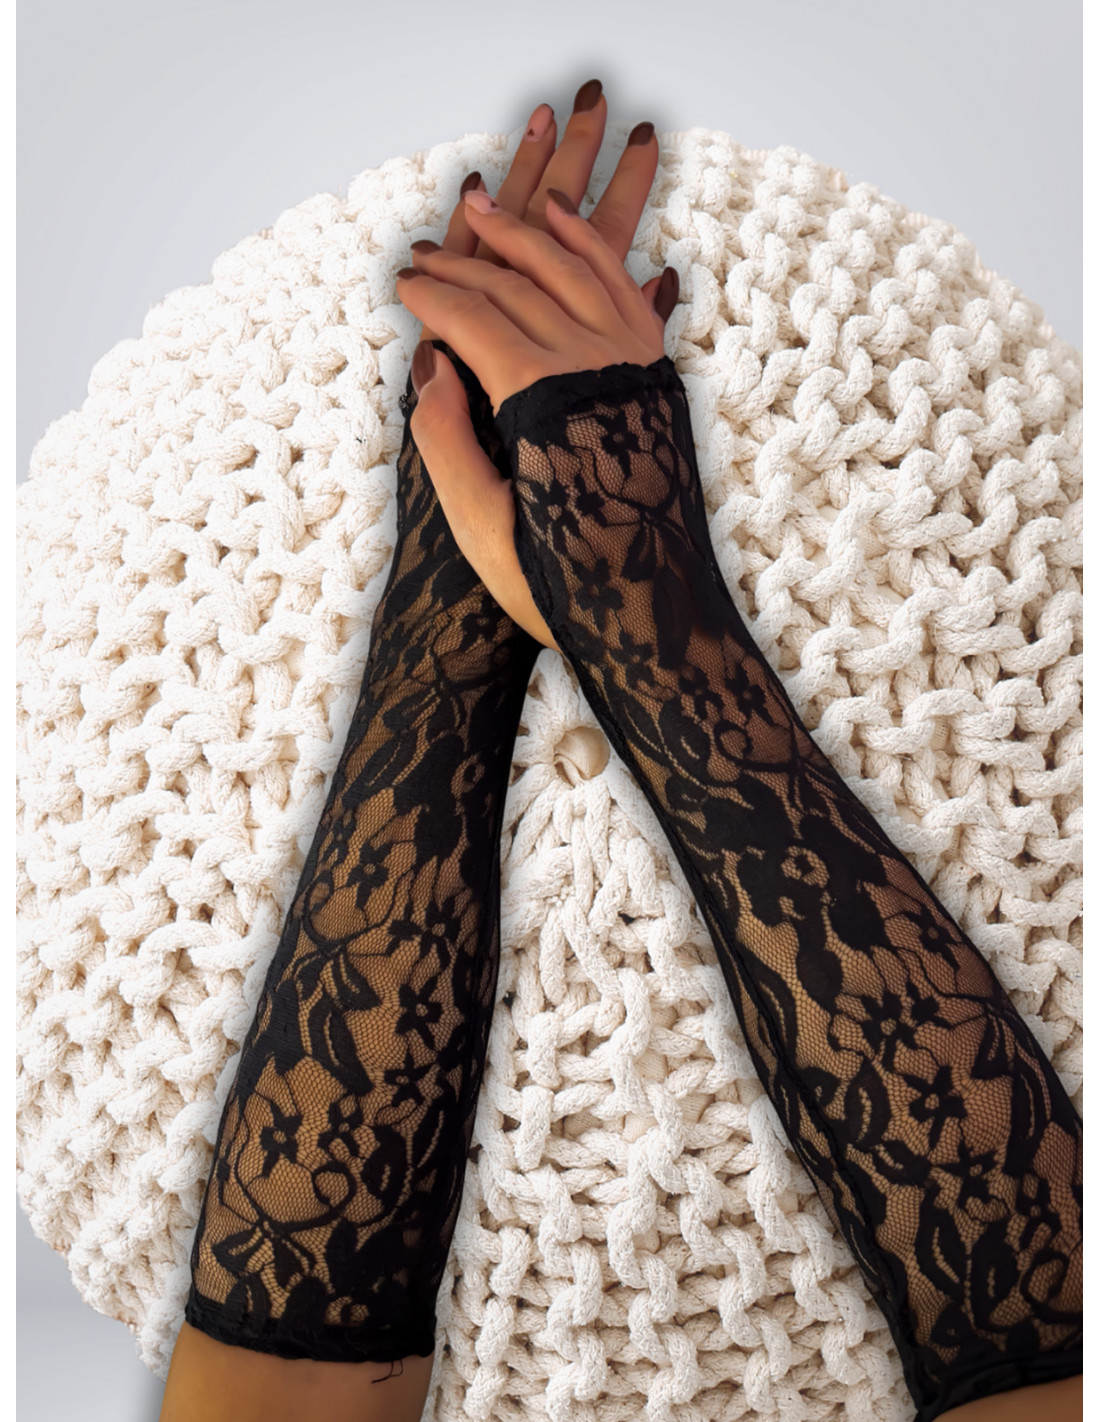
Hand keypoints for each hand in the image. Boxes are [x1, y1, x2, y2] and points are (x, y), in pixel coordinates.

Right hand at [396, 81, 677, 647]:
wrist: (656, 620)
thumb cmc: (560, 586)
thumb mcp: (483, 530)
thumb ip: (446, 445)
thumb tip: (430, 366)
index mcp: (546, 404)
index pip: (477, 321)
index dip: (433, 297)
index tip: (401, 284)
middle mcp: (597, 369)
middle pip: (522, 285)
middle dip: (467, 261)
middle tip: (425, 250)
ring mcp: (635, 368)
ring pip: (576, 271)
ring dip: (530, 231)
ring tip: (488, 203)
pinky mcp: (657, 379)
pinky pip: (624, 294)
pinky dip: (596, 254)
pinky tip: (568, 232)